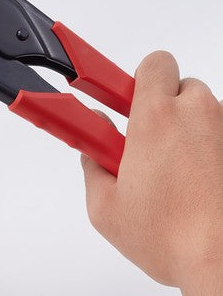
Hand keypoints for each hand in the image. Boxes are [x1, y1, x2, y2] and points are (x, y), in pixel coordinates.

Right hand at [81, 51, 222, 293]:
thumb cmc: (173, 238)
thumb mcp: (106, 207)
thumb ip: (91, 164)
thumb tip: (92, 144)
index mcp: (157, 117)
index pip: (151, 63)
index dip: (133, 78)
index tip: (116, 90)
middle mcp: (197, 114)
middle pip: (176, 84)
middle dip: (158, 105)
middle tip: (144, 135)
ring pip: (201, 109)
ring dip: (185, 126)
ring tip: (173, 166)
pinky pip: (219, 132)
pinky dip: (208, 146)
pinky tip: (198, 179)